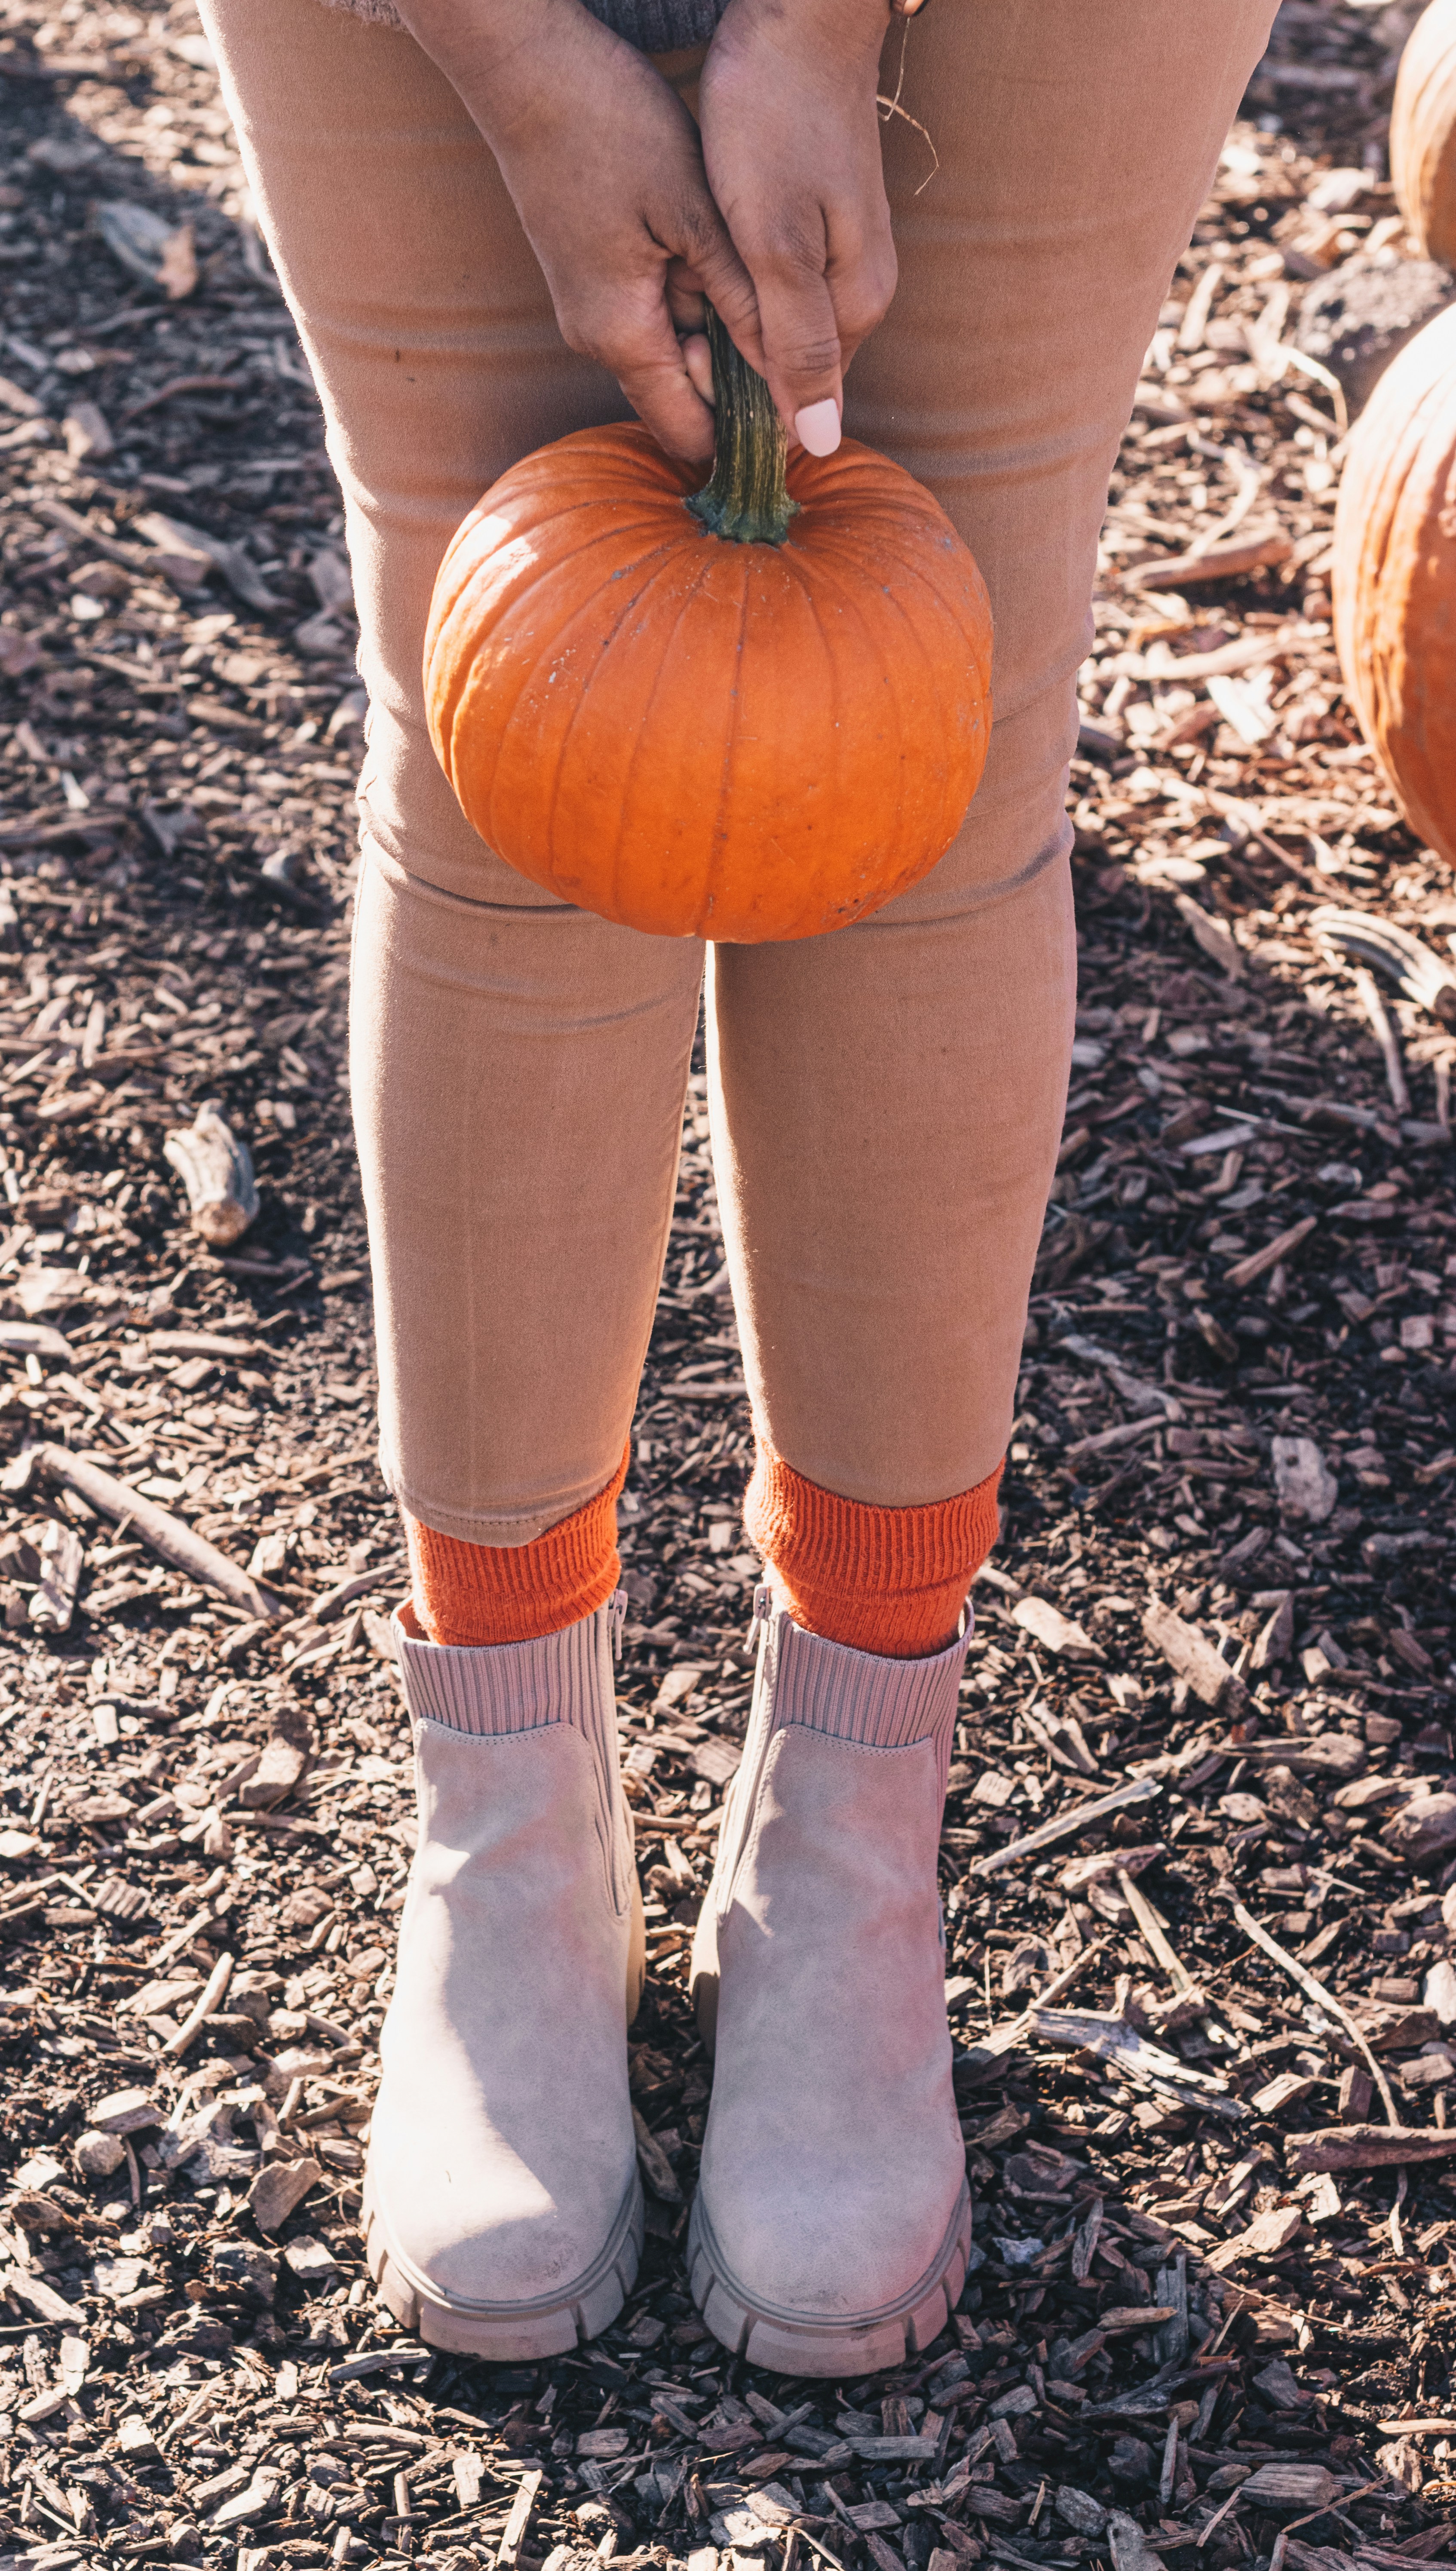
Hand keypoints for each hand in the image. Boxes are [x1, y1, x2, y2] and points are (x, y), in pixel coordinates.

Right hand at [391, 0, 758, 459]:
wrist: (528, 70)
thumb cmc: (612, 127)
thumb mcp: (699, 215)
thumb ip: (744, 304)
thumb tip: (791, 378)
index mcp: (622, 339)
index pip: (691, 435)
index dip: (747, 430)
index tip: (795, 393)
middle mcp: (598, 341)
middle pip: (684, 398)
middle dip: (737, 372)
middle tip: (776, 307)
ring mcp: (590, 310)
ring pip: (674, 350)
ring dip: (716, 323)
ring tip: (735, 257)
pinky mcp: (591, 278)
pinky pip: (655, 313)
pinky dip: (692, 293)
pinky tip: (708, 242)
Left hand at [697, 0, 896, 454]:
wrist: (798, 20)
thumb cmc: (777, 123)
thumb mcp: (776, 244)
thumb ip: (797, 343)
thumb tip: (820, 442)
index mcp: (854, 308)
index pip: (802, 404)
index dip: (742, 409)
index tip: (690, 372)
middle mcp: (858, 291)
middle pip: (789, 369)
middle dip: (732, 371)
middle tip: (676, 332)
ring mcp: (842, 255)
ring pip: (776, 328)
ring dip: (728, 330)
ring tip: (682, 298)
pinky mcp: (818, 224)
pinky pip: (774, 288)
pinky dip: (735, 290)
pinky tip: (702, 267)